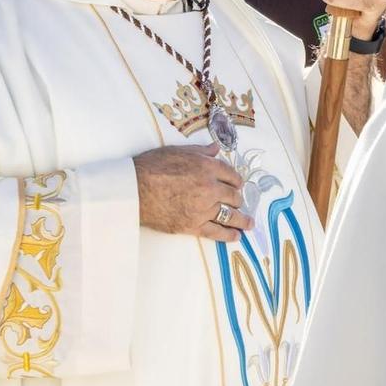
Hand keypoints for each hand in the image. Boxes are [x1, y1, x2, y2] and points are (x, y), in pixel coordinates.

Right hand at [133, 144, 251, 242]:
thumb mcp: (178, 151)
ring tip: (249, 224)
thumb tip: (215, 149)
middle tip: (239, 202)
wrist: (135, 189)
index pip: (232, 175)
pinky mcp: (193, 225)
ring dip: (242, 220)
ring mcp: (203, 209)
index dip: (236, 180)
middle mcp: (210, 188)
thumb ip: (200, 151)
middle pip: (233, 196)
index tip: (237, 184)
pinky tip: (236, 236)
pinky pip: (216, 232)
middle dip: (238, 199)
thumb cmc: (152, 167)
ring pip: (230, 215)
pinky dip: (228, 235)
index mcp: (207, 167)